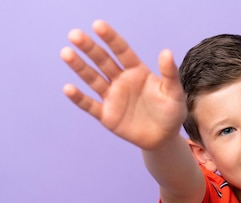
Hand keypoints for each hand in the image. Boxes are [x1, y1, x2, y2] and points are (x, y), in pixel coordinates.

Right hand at [60, 20, 186, 148]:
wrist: (164, 138)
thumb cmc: (171, 112)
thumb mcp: (174, 93)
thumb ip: (169, 74)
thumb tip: (166, 52)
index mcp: (137, 71)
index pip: (121, 51)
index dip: (110, 38)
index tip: (98, 25)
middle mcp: (121, 80)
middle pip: (103, 61)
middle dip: (89, 48)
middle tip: (74, 35)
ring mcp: (112, 97)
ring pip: (93, 79)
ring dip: (80, 67)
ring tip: (66, 53)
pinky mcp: (106, 115)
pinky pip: (90, 105)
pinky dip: (79, 98)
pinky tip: (68, 88)